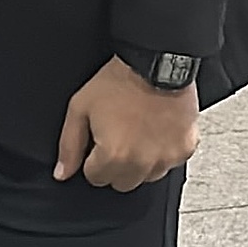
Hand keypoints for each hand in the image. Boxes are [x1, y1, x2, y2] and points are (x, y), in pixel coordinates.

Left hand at [55, 56, 198, 190]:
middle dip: (116, 165)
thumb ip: (69, 145)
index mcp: (114, 156)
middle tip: (118, 138)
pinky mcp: (185, 149)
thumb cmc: (119, 82)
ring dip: (140, 163)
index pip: (96, 178)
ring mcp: (166, 158)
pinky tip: (156, 132)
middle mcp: (141, 163)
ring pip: (147, 177)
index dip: (93, 159)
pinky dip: (163, 152)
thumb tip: (62, 173)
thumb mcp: (81, 108)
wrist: (158, 63)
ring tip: (138, 134)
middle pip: (121, 183)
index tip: (99, 141)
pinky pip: (170, 163)